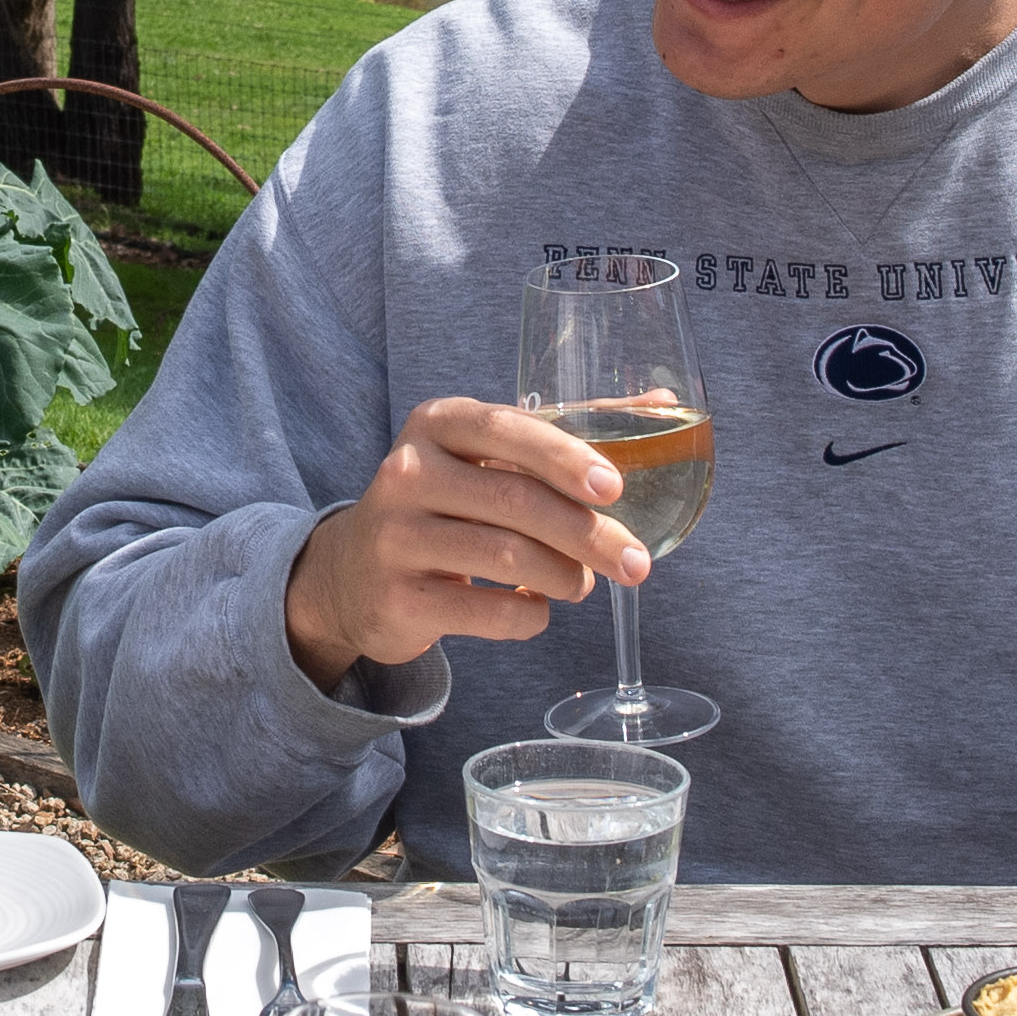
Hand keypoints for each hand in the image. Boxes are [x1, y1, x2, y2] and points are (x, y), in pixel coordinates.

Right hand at [283, 398, 647, 688]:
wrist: (352, 574)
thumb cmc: (446, 503)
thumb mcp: (487, 455)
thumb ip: (569, 429)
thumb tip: (664, 401)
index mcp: (435, 423)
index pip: (506, 428)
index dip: (564, 457)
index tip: (615, 488)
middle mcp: (406, 472)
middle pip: (514, 500)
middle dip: (588, 535)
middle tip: (634, 563)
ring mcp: (395, 536)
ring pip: (505, 556)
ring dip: (564, 576)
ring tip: (583, 584)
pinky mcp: (397, 597)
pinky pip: (486, 611)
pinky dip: (529, 614)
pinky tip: (538, 608)